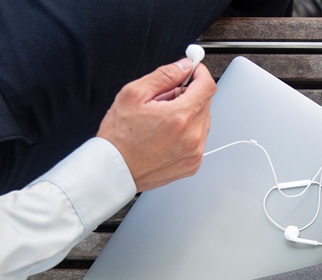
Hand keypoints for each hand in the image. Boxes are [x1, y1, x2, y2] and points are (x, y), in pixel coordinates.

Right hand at [97, 58, 215, 191]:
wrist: (114, 170)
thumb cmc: (119, 137)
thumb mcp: (134, 94)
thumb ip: (164, 75)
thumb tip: (184, 66)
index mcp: (180, 117)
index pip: (207, 86)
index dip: (200, 73)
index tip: (193, 70)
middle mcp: (192, 137)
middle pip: (205, 103)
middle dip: (188, 95)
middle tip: (164, 99)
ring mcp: (194, 153)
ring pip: (202, 121)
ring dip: (188, 114)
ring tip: (162, 120)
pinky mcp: (192, 164)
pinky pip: (198, 140)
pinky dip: (187, 132)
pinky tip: (166, 135)